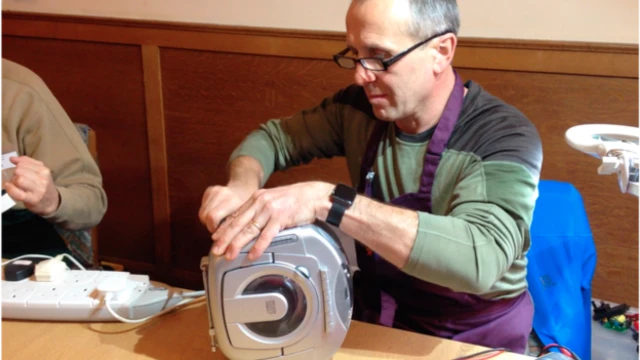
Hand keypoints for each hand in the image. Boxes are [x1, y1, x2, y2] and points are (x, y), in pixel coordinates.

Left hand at [4, 156, 59, 215]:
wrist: (51, 202)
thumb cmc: (42, 185)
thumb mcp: (40, 171)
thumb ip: (26, 162)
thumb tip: (12, 158)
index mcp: (44, 170)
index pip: (23, 163)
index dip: (18, 166)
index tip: (20, 172)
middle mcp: (43, 179)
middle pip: (20, 171)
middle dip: (15, 174)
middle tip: (17, 179)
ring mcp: (38, 190)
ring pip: (19, 180)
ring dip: (13, 181)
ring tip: (15, 184)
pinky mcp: (32, 199)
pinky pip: (18, 193)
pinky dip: (11, 189)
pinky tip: (9, 187)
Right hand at [199, 184, 253, 233]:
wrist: (244, 188)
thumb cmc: (248, 206)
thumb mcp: (246, 217)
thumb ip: (236, 228)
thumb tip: (226, 247)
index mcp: (231, 200)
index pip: (213, 217)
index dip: (213, 228)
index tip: (219, 235)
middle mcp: (221, 193)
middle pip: (205, 216)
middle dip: (209, 226)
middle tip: (218, 231)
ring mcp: (213, 191)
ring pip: (202, 213)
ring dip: (207, 221)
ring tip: (217, 224)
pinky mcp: (209, 191)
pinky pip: (202, 208)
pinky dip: (207, 214)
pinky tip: (216, 216)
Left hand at [211, 181, 332, 260]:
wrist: (313, 196)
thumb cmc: (295, 200)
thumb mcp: (272, 200)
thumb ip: (259, 209)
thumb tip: (248, 222)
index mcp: (256, 198)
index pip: (236, 215)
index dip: (224, 228)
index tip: (215, 238)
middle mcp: (260, 202)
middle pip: (239, 223)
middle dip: (225, 238)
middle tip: (216, 250)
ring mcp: (270, 210)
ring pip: (249, 230)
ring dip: (237, 244)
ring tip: (229, 255)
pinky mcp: (281, 218)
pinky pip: (266, 235)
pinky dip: (258, 246)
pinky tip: (251, 254)